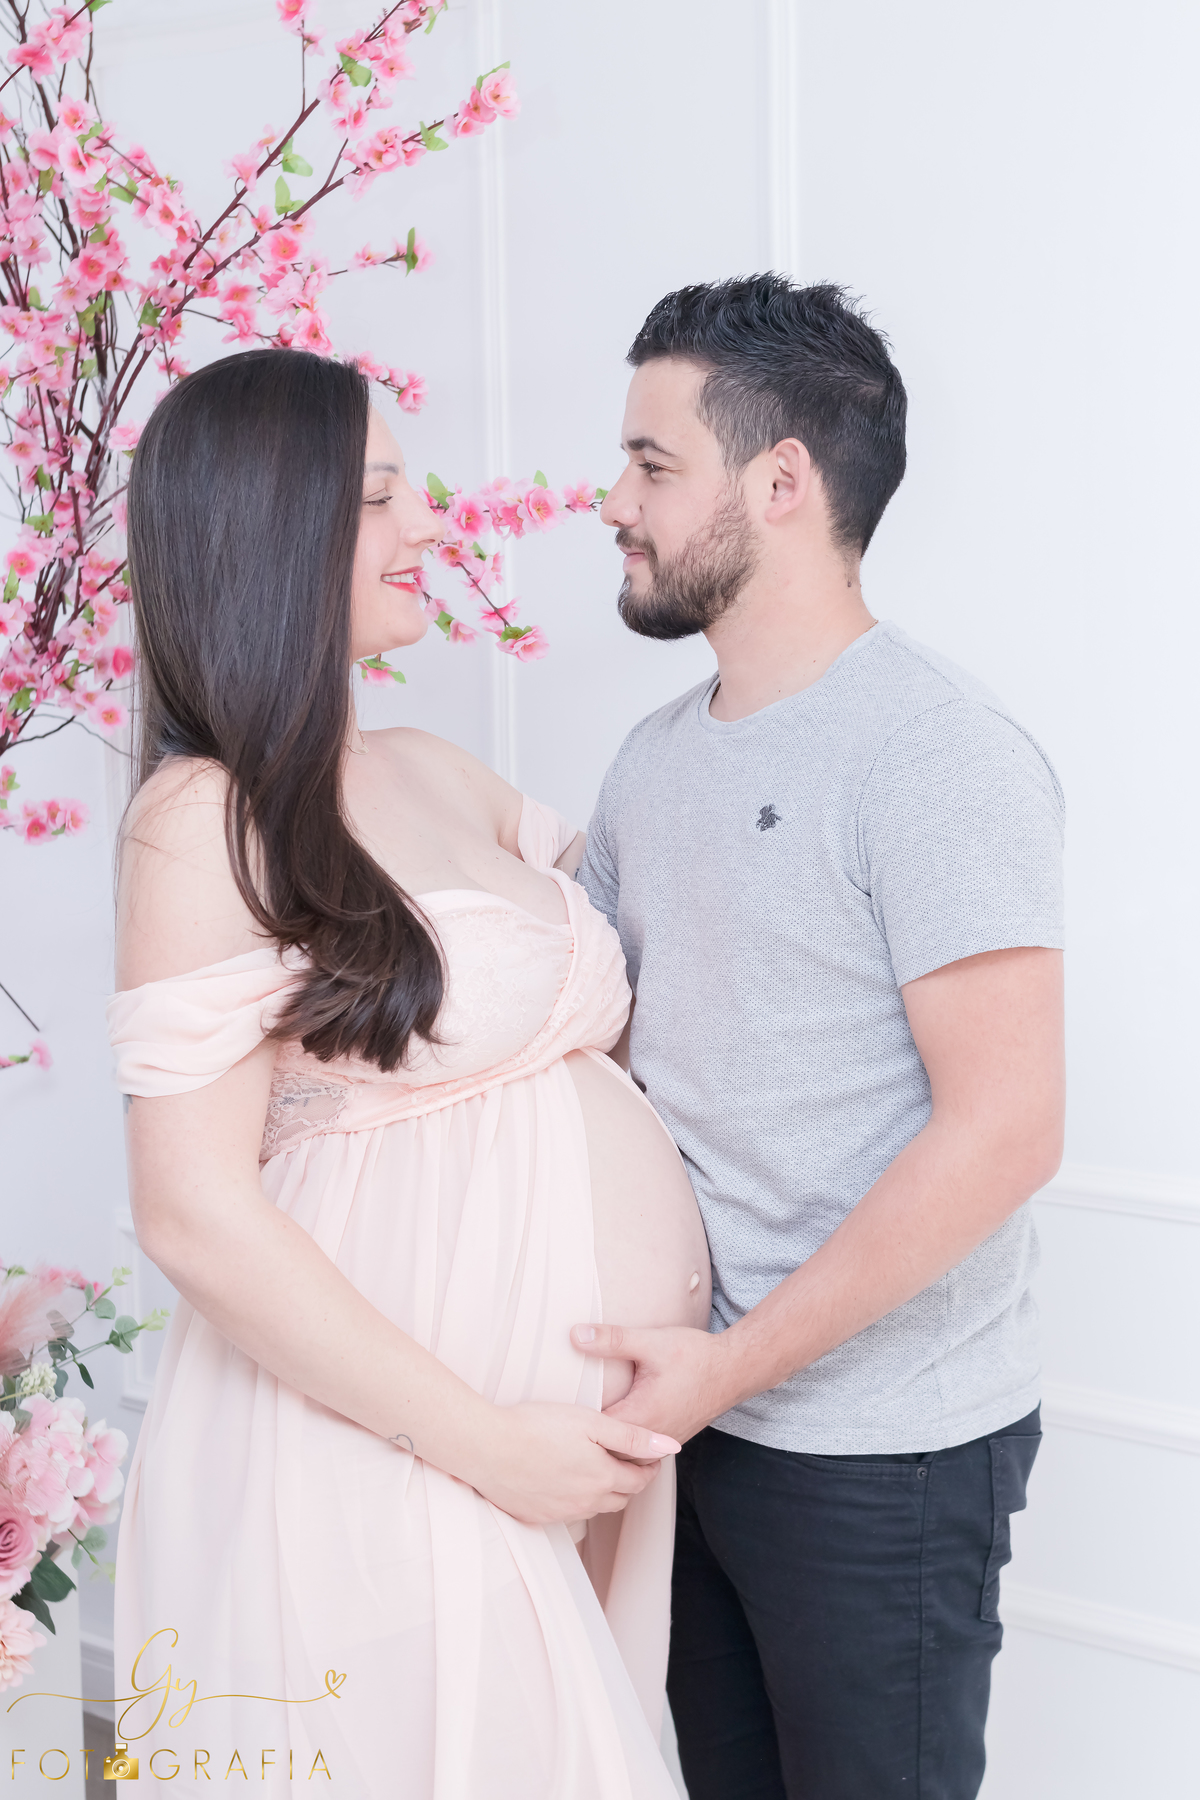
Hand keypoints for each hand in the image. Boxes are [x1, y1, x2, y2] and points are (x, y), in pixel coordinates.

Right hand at [463, 1400, 679, 1526]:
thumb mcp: (591, 1422)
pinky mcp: (537, 1517)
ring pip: (595, 1507)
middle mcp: (586, 1503)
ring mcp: (561, 1514)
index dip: (649, 1467)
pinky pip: (568, 1513)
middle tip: (626, 1461)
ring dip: (603, 1491)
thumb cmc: (537, 1426)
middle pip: (620, 1498)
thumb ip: (632, 1436)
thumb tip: (671, 1447)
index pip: (640, 1481)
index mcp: (603, 1479)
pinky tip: (564, 1479)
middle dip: (629, 1481)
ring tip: (595, 1468)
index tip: (649, 1455)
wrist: (487, 1447)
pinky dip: (575, 1499)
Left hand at [570, 1323, 733, 1445]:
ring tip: (582, 1434)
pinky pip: (640, 1452)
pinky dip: (624, 1446)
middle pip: (607, 1452)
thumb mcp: (650, 1342)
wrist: (735, 1368)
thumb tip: (576, 1335)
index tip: (556, 1415)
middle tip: (562, 1429)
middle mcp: (652, 1439)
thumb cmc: (696, 1356)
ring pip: (624, 1456)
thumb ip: (612, 1340)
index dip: (573, 1424)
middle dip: (586, 1442)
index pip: (595, 1434)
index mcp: (641, 1419)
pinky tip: (613, 1428)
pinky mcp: (670, 1438)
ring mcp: (662, 1442)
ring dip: (606, 1446)